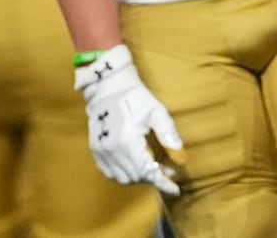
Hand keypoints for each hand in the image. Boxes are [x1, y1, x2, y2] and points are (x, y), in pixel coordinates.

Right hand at [74, 44, 184, 192]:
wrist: (108, 87)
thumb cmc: (135, 97)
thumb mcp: (157, 112)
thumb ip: (169, 135)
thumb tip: (181, 158)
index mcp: (128, 142)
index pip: (148, 172)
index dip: (163, 183)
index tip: (175, 189)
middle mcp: (112, 151)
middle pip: (136, 177)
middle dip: (153, 177)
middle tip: (167, 170)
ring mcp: (102, 152)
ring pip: (122, 178)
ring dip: (139, 177)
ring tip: (152, 166)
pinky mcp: (96, 150)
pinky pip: (110, 173)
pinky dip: (123, 174)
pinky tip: (134, 165)